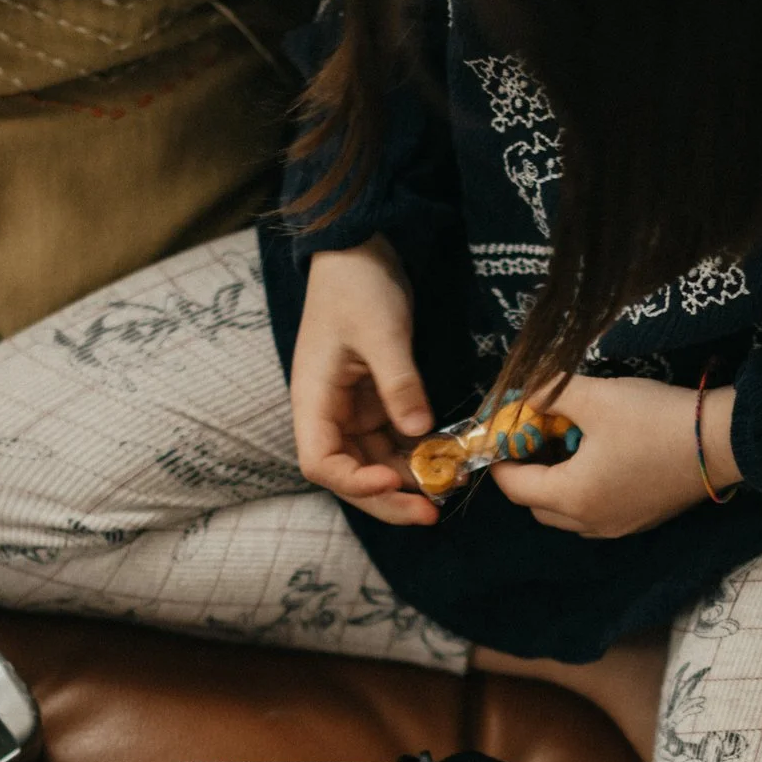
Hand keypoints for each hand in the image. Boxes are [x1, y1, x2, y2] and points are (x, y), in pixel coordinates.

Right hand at [289, 237, 438, 525]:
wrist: (359, 248)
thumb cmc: (358, 285)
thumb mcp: (382, 332)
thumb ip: (399, 384)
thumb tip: (417, 434)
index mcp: (313, 399)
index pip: (320, 462)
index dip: (353, 482)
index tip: (392, 481)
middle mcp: (329, 412)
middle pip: (349, 474)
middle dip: (388, 498)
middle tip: (430, 513)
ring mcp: (352, 410)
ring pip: (374, 463)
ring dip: (407, 481)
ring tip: (447, 490)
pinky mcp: (375, 402)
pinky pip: (393, 441)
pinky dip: (416, 455)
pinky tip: (446, 463)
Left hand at [491, 374, 738, 538]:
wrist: (722, 442)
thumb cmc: (654, 420)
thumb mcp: (595, 396)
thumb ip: (550, 392)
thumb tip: (523, 393)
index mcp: (572, 496)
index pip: (513, 486)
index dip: (500, 457)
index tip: (505, 430)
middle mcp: (591, 523)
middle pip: (538, 505)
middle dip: (529, 472)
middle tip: (539, 435)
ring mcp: (619, 527)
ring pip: (568, 513)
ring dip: (558, 484)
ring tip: (571, 445)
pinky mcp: (642, 521)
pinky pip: (597, 513)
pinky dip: (586, 491)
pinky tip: (603, 457)